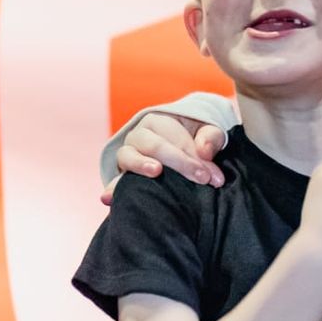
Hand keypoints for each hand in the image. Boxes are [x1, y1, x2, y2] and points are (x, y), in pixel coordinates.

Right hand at [106, 112, 226, 202]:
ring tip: (156, 171)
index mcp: (158, 122)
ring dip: (140, 164)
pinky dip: (112, 189)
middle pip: (155, 146)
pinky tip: (108, 199)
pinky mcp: (123, 175)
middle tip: (202, 179)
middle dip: (180, 163)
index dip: (195, 156)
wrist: (180, 149)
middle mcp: (139, 136)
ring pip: (129, 156)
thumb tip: (204, 151)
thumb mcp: (208, 133)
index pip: (176, 138)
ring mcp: (128, 154)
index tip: (213, 177)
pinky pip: (115, 181)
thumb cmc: (197, 139)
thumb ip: (210, 137)